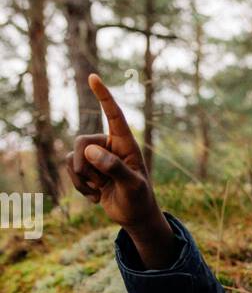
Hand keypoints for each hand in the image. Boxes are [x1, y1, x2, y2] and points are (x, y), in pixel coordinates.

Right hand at [67, 75, 152, 224]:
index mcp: (126, 143)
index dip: (104, 96)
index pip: (113, 115)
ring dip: (82, 180)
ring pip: (72, 158)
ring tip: (100, 191)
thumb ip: (115, 168)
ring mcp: (96, 156)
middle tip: (98, 183)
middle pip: (81, 141)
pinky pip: (70, 170)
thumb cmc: (139, 199)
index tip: (93, 77)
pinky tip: (96, 197)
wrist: (134, 215)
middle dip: (83, 165)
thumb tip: (90, 152)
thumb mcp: (132, 186)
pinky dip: (79, 186)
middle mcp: (109, 145)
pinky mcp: (87, 168)